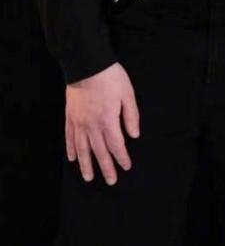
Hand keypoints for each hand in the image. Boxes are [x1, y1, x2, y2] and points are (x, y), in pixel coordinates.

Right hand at [65, 62, 139, 184]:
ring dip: (86, 165)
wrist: (86, 64)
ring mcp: (79, 122)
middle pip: (99, 152)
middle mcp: (92, 126)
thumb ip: (131, 116)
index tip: (126, 167)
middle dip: (106, 168)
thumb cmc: (110, 78)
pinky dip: (71, 149)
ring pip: (82, 149)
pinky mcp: (70, 117)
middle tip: (111, 181)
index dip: (121, 158)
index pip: (116, 145)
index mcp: (108, 120)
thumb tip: (134, 135)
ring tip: (89, 178)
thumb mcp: (128, 94)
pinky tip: (73, 158)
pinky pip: (69, 138)